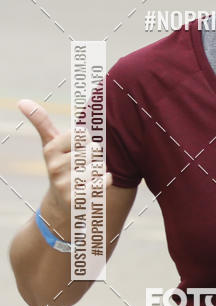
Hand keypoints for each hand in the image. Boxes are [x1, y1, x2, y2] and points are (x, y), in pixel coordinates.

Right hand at [17, 98, 112, 224]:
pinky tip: (93, 185)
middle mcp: (55, 167)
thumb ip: (41, 121)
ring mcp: (65, 184)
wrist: (61, 204)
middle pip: (94, 150)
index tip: (75, 151)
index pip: (83, 134)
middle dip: (93, 157)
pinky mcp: (77, 199)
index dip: (85, 142)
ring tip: (86, 176)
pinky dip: (105, 180)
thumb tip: (22, 101)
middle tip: (81, 166)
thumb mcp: (50, 144)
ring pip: (100, 165)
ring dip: (98, 170)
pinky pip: (104, 180)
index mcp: (50, 149)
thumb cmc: (61, 166)